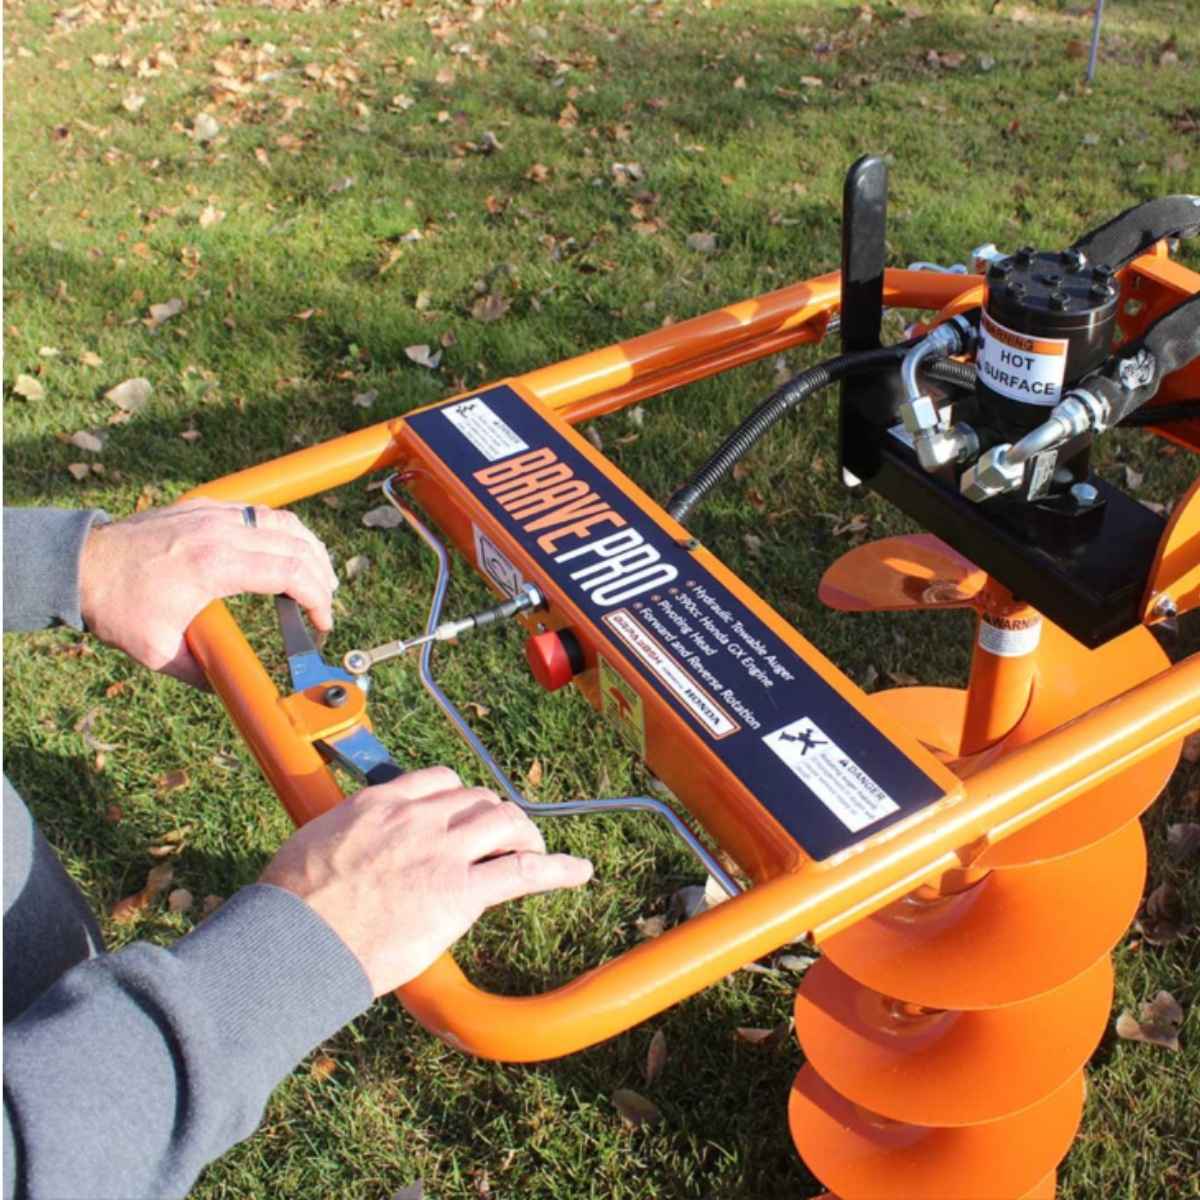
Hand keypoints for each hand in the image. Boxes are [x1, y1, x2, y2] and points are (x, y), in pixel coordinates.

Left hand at [79, 499, 337, 686]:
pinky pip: (258, 512)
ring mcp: (212, 514)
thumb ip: (200, 672)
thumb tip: (230, 691)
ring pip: (282, 521)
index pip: (290, 572)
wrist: (78, 565)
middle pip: (296, 544)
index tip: (322, 621)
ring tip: (317, 574)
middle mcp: (220, 532)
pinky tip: (285, 549)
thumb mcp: (158, 652)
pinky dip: (282, 531)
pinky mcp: (204, 506)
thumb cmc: (115, 607)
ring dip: (308, 547)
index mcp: (215, 566)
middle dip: (321, 575)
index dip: (317, 598)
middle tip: (325, 603)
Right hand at [259, 767, 593, 995]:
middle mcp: (416, 818)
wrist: (294, 942)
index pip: (439, 781)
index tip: (465, 813)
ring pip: (505, 823)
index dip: (461, 797)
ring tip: (535, 853)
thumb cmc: (290, 907)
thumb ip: (342, 841)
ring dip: (525, 837)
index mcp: (379, 803)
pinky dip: (558, 870)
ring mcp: (442, 852)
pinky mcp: (460, 892)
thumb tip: (341, 856)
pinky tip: (578, 873)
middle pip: (478, 799)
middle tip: (502, 840)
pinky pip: (524, 872)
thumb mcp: (311, 848)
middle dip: (496, 817)